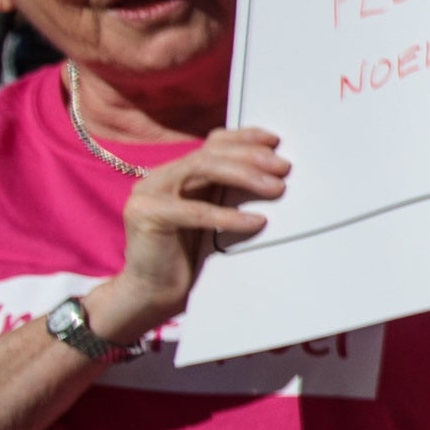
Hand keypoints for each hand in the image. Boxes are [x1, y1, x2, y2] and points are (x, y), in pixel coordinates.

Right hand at [88, 129, 290, 348]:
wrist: (153, 292)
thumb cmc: (189, 256)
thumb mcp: (214, 217)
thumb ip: (228, 192)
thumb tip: (274, 174)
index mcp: (176, 173)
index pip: (212, 144)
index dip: (244, 138)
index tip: (275, 141)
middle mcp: (160, 177)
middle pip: (210, 154)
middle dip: (251, 157)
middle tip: (284, 168)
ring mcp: (148, 193)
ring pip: (202, 170)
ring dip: (244, 176)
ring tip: (276, 188)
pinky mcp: (145, 215)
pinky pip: (195, 211)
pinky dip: (228, 216)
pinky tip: (257, 222)